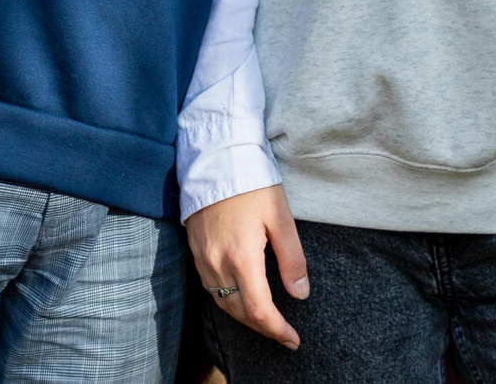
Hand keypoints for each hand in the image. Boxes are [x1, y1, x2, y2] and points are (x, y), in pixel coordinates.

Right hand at [184, 185, 307, 348]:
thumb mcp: (281, 217)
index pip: (259, 310)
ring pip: (223, 303)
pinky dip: (228, 300)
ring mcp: (202, 259)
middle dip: (263, 327)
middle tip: (285, 334)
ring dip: (245, 317)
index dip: (277, 329)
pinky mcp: (194, 251)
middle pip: (239, 312)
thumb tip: (301, 294)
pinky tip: (242, 297)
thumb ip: (292, 259)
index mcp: (242, 257)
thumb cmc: (252, 183)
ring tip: (267, 321)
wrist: (215, 157)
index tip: (294, 339)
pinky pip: (210, 289)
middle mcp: (217, 264)